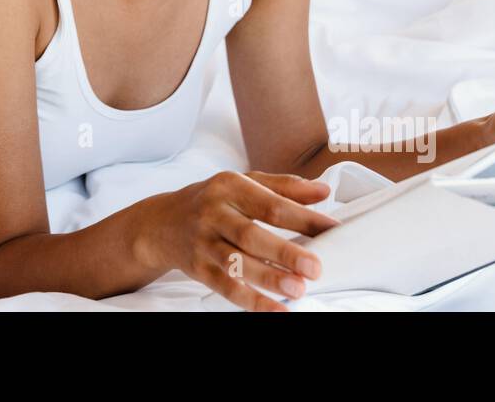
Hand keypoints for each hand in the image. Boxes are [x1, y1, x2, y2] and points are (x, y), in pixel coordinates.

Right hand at [141, 171, 340, 312]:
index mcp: (229, 186)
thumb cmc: (214, 201)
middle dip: (284, 252)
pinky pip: (225, 286)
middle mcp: (214, 213)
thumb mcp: (242, 183)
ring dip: (268, 278)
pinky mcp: (197, 268)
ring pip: (236, 263)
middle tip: (315, 268)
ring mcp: (203, 242)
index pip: (271, 203)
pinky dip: (251, 301)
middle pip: (251, 234)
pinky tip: (276, 310)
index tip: (332, 229)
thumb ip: (283, 186)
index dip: (303, 217)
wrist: (161, 223)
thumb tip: (323, 192)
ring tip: (298, 289)